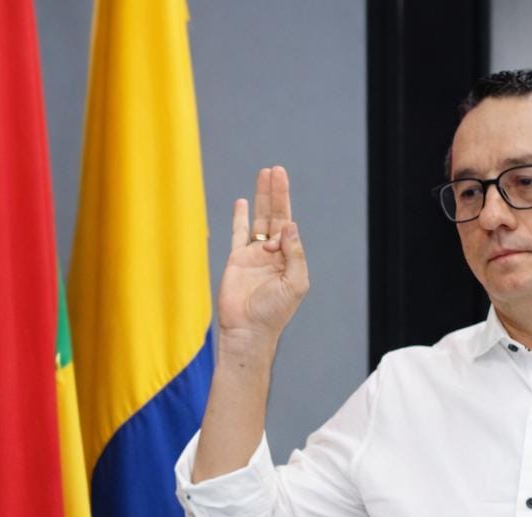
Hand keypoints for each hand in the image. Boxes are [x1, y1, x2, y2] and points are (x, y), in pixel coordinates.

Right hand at [217, 165, 308, 346]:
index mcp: (289, 258)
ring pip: (258, 220)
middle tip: (276, 170)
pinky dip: (240, 218)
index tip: (282, 208)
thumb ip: (295, 254)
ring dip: (262, 198)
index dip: (286, 212)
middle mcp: (273, 254)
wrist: (247, 330)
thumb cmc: (274, 312)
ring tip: (264, 174)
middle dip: (276, 194)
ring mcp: (254, 255)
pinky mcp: (236, 260)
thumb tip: (289, 226)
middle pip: (275, 216)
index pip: (289, 227)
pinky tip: (242, 202)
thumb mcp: (295, 283)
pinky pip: (238, 234)